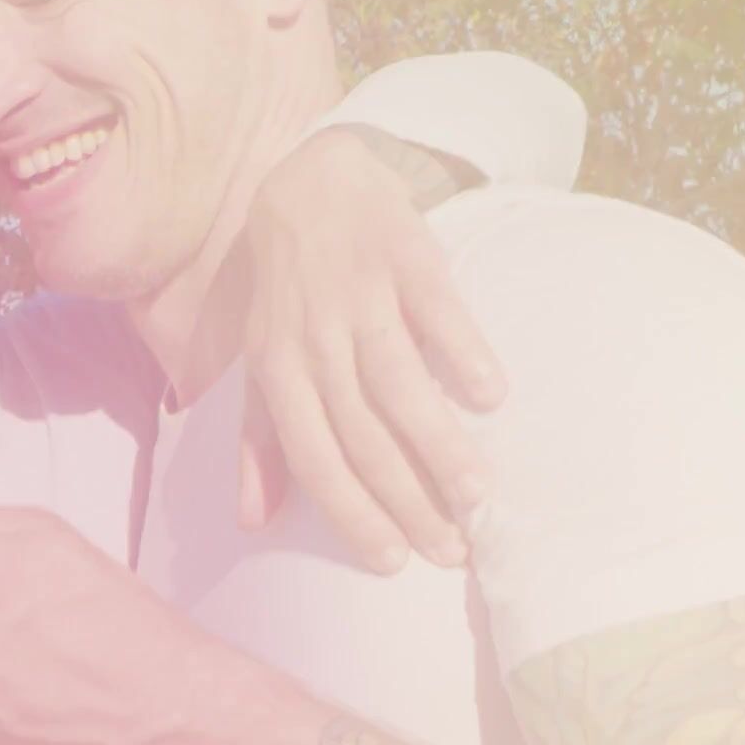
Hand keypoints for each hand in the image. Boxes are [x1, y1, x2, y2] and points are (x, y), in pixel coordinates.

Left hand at [238, 127, 505, 570]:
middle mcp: (315, 339)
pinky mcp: (404, 256)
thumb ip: (258, 441)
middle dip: (404, 496)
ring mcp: (360, 297)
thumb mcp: (261, 360)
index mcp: (278, 370)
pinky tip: (491, 394)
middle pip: (360, 431)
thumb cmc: (286, 290)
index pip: (313, 456)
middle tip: (450, 547)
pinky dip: (461, 350)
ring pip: (396, 380)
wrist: (310, 182)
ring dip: (435, 439)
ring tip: (476, 493)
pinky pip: (436, 310)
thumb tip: (253, 520)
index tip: (391, 562)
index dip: (350, 510)